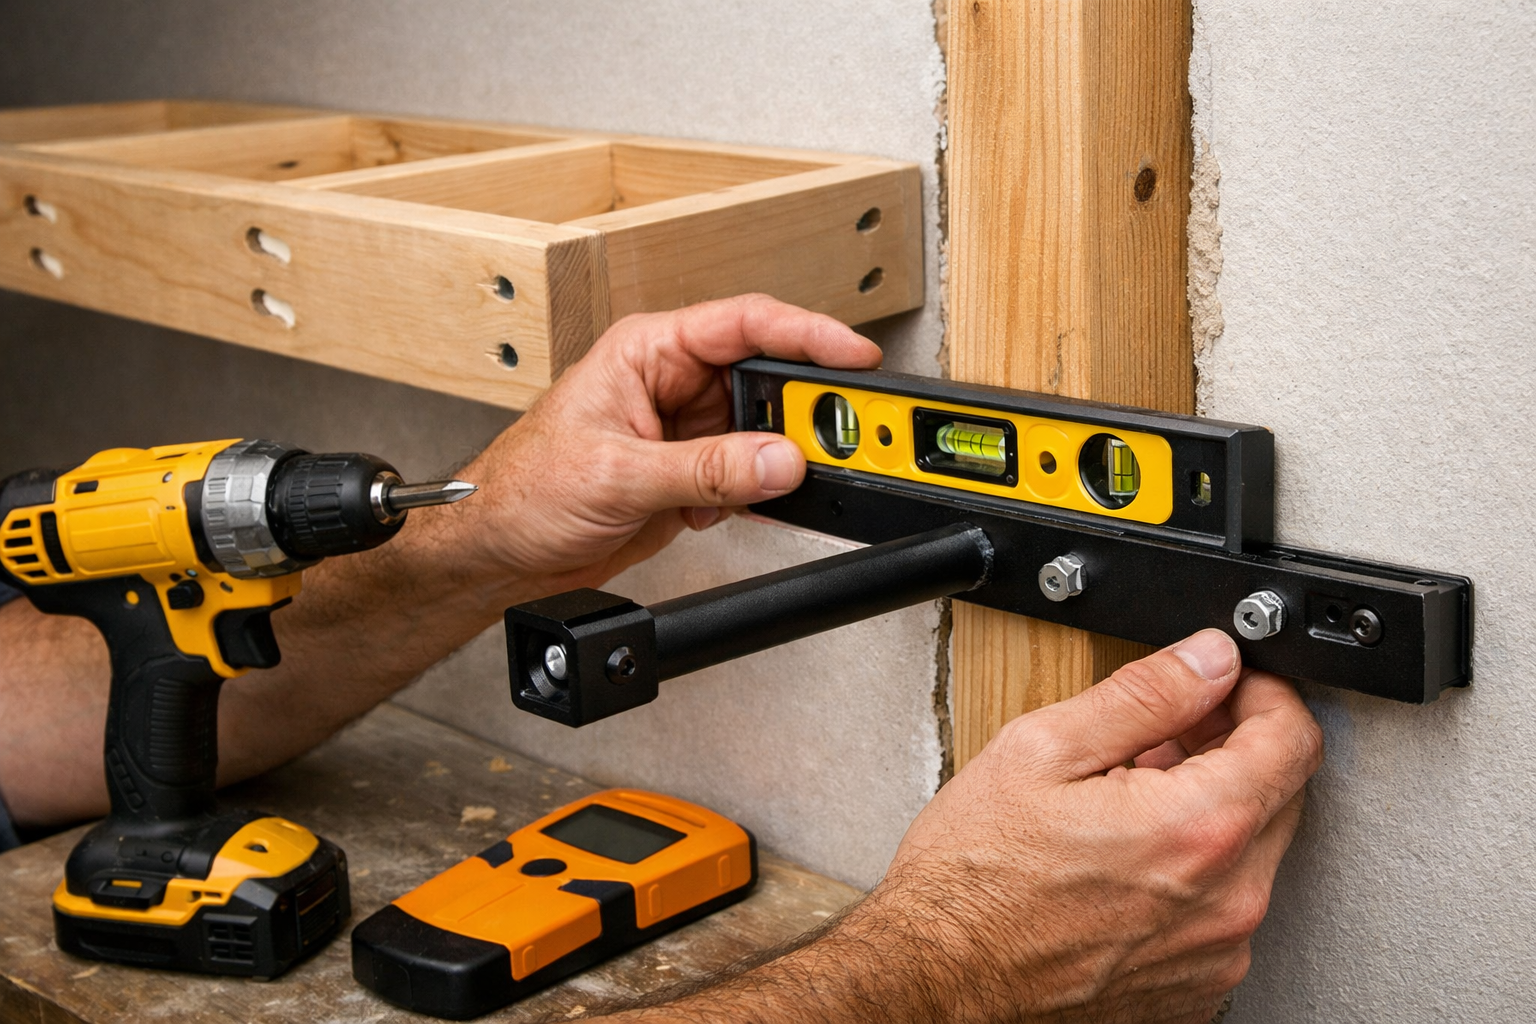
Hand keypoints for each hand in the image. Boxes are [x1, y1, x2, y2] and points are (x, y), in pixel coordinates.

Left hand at [438, 293, 880, 600]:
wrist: (500, 548)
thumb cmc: (524, 488)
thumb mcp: (618, 476)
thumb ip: (705, 468)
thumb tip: (777, 459)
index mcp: (647, 350)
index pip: (744, 323)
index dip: (807, 333)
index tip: (855, 354)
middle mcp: (670, 381)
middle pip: (764, 376)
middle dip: (797, 411)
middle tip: (832, 438)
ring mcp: (683, 428)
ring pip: (761, 431)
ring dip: (770, 461)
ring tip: (770, 484)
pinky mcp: (689, 473)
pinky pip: (745, 473)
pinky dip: (750, 493)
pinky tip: (729, 507)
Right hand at [611, 630, 1321, 1022]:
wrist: (919, 986)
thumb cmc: (955, 882)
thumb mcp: (1034, 752)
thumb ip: (1131, 694)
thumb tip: (1194, 652)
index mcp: (1192, 827)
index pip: (1284, 731)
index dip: (1258, 684)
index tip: (1227, 668)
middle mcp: (1218, 896)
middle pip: (1274, 787)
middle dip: (1222, 738)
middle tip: (1153, 716)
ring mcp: (1205, 948)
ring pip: (1244, 845)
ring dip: (1196, 800)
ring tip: (1108, 788)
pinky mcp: (1179, 981)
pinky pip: (1207, 902)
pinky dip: (1175, 863)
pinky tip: (1102, 850)